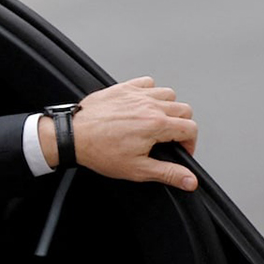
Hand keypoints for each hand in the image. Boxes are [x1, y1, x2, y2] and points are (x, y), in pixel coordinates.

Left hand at [72, 76, 197, 190]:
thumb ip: (168, 173)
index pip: (190, 128)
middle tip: (170, 138)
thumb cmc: (99, 151)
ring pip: (168, 94)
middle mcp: (148, 105)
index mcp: (155, 125)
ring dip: (168, 107)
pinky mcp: (122, 88)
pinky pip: (147, 82)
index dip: (190, 143)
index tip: (181, 150)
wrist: (73, 136)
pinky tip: (143, 105)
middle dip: (182, 125)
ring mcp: (135, 94)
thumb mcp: (137, 169)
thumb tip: (190, 180)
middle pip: (183, 109)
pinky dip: (150, 91)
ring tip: (158, 122)